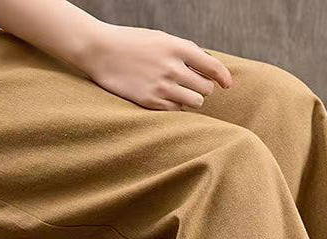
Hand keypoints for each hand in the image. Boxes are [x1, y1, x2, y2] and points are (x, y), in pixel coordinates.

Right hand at [82, 23, 232, 110]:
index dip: (223, 77)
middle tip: (192, 86)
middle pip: (206, 89)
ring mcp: (161, 86)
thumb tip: (208, 67)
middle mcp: (172, 67)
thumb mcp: (161, 38)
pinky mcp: (151, 101)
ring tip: (179, 93)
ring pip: (195, 103)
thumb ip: (185, 51)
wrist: (100, 50)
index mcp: (176, 47)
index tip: (227, 84)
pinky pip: (176, 111)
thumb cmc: (133, 43)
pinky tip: (164, 98)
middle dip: (202, 88)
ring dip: (191, 100)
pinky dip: (175, 107)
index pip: (212, 66)